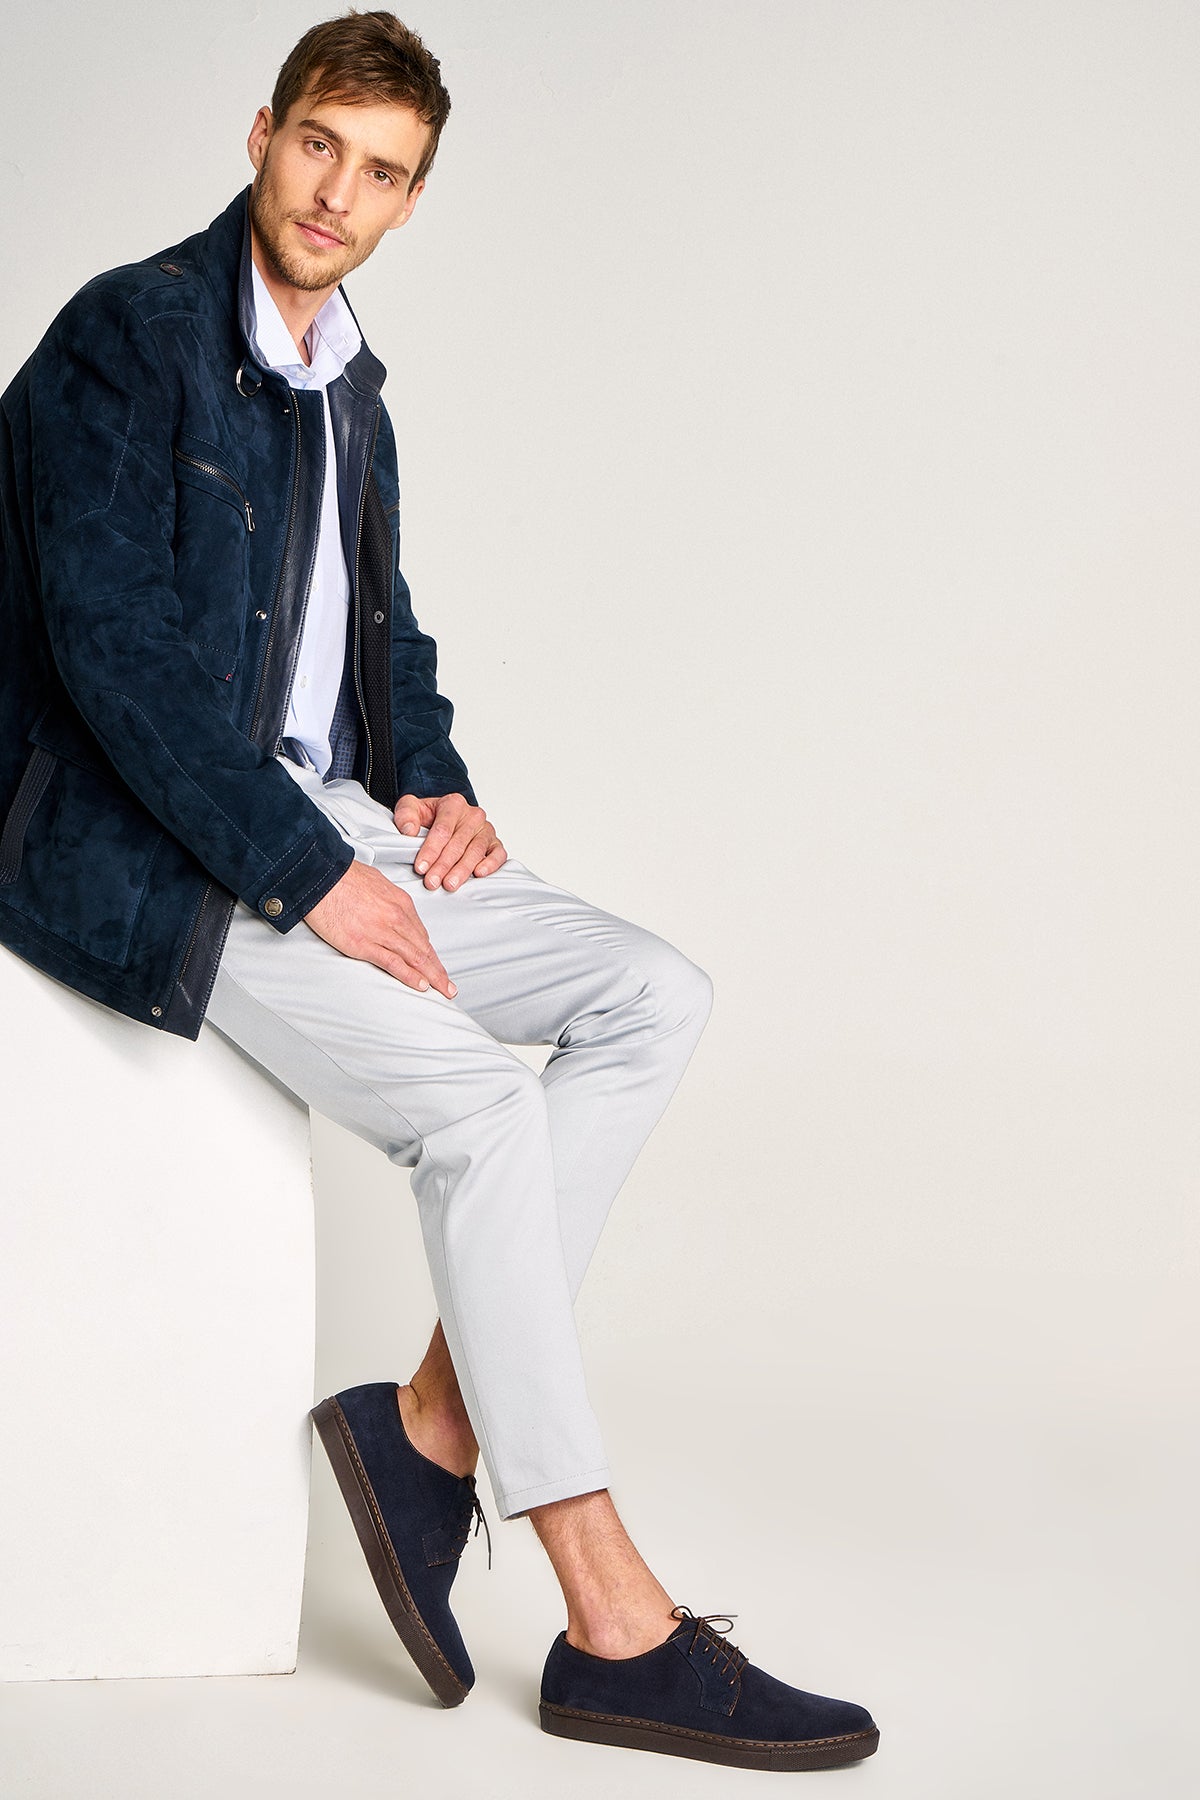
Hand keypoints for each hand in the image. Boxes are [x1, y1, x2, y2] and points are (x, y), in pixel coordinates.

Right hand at [304, 859, 456, 996]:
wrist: (320, 877)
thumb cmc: (343, 877)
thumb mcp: (377, 882)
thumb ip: (388, 900)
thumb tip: (391, 909)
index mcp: (401, 903)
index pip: (421, 935)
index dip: (431, 954)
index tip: (436, 965)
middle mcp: (397, 918)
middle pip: (424, 950)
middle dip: (438, 971)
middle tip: (449, 986)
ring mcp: (381, 932)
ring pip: (415, 959)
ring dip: (432, 977)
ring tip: (443, 991)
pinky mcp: (364, 944)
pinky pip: (393, 963)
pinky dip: (409, 976)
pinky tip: (421, 985)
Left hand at [392, 792, 507, 891]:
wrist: (444, 816)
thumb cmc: (429, 816)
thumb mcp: (411, 808)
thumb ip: (406, 815)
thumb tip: (409, 830)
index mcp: (453, 804)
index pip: (442, 829)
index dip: (431, 850)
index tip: (420, 867)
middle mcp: (473, 815)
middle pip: (458, 843)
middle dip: (443, 865)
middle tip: (432, 882)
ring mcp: (486, 829)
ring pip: (476, 851)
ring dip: (462, 870)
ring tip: (449, 884)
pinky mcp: (495, 843)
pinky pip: (498, 854)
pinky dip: (491, 864)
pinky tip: (479, 874)